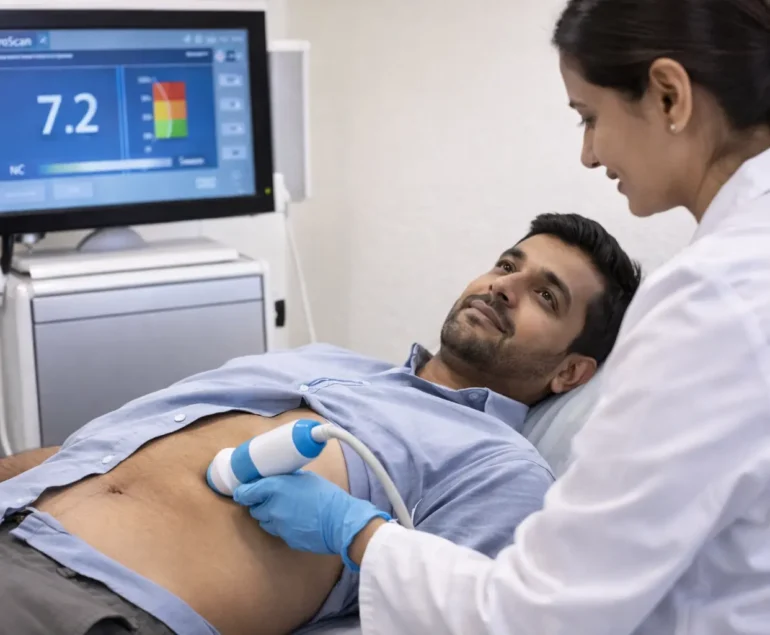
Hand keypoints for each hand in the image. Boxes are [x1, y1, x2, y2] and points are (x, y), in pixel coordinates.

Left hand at [234, 471, 390, 570]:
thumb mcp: (306, 478)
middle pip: (254, 508)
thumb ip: (287, 478)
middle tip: (274, 499)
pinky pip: (278, 532)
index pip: (246, 492)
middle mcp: (272, 507)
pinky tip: (297, 521)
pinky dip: (283, 527)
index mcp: (275, 487)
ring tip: (288, 511)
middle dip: (261, 504)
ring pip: (264, 522)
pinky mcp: (285, 539)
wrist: (341, 521)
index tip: (244, 492)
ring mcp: (278, 526)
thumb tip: (277, 478)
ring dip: (270, 516)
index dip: (244, 492)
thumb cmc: (327, 496)